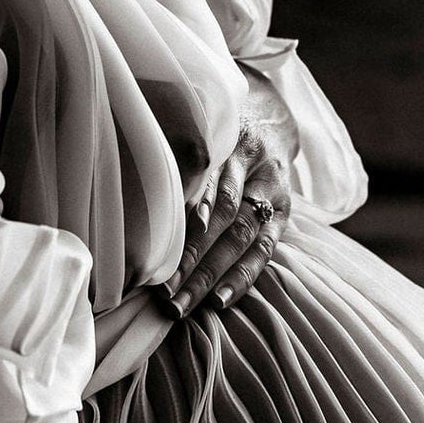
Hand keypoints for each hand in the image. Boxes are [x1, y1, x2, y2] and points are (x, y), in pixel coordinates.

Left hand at [164, 72, 300, 319]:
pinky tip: (221, 301)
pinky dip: (243, 276)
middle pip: (224, 218)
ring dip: (212, 275)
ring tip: (184, 303)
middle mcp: (254, 163)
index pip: (205, 188)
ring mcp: (274, 188)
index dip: (182, 225)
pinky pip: (265, 249)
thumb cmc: (216, 131)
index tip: (154, 259)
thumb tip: (139, 210)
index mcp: (228, 139)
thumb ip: (176, 161)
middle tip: (164, 294)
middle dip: (193, 260)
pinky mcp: (285, 210)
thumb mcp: (195, 130)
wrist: (268, 119)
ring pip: (243, 237)